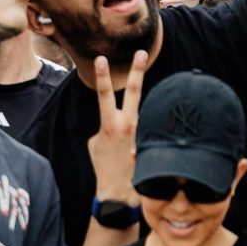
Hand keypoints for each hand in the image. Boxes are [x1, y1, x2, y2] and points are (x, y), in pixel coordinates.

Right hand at [87, 51, 146, 203]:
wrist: (119, 192)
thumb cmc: (104, 167)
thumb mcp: (96, 144)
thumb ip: (105, 127)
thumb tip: (114, 121)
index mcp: (110, 124)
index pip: (104, 94)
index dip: (102, 75)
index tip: (102, 58)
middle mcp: (128, 124)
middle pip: (133, 91)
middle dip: (137, 70)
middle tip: (142, 53)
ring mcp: (141, 132)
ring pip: (142, 114)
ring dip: (140, 122)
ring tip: (136, 137)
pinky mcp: (151, 139)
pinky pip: (149, 129)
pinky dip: (148, 136)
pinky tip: (143, 148)